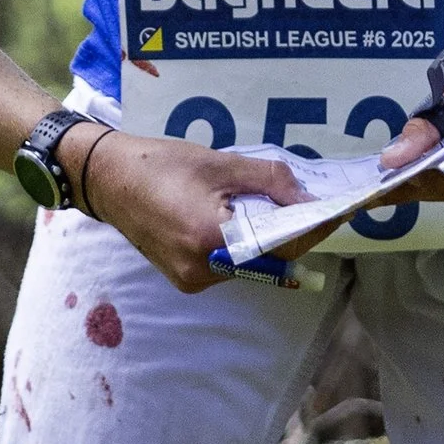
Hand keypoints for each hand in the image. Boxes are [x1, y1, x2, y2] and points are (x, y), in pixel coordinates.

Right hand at [79, 129, 307, 292]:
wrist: (107, 179)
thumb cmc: (161, 164)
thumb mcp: (220, 163)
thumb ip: (269, 181)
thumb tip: (309, 199)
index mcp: (212, 239)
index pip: (281, 243)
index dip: (311, 227)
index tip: (336, 212)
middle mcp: (203, 269)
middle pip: (267, 257)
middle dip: (290, 231)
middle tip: (308, 205)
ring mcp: (192, 280)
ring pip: (249, 263)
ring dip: (265, 239)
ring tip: (273, 208)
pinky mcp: (185, 280)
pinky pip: (228, 265)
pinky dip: (241, 245)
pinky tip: (240, 220)